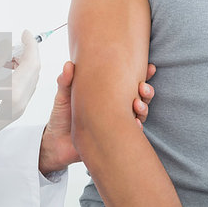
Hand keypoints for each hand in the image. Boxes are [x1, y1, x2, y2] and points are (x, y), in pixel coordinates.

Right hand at [0, 30, 40, 172]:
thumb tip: (6, 45)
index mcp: (15, 90)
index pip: (32, 62)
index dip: (31, 44)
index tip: (26, 33)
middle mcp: (22, 100)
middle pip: (34, 71)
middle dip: (27, 54)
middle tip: (14, 45)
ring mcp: (20, 108)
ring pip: (30, 80)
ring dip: (23, 65)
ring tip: (5, 59)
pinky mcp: (16, 112)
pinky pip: (25, 89)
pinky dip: (20, 76)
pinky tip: (5, 72)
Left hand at [38, 61, 155, 174]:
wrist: (56, 142)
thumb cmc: (61, 116)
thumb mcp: (63, 96)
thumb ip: (66, 81)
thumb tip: (69, 64)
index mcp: (106, 94)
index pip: (127, 82)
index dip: (142, 74)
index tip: (150, 67)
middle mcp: (115, 108)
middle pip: (139, 97)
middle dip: (146, 92)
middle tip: (143, 87)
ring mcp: (116, 123)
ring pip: (139, 114)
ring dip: (142, 108)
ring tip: (137, 104)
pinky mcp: (114, 138)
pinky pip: (130, 134)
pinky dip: (134, 128)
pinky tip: (134, 123)